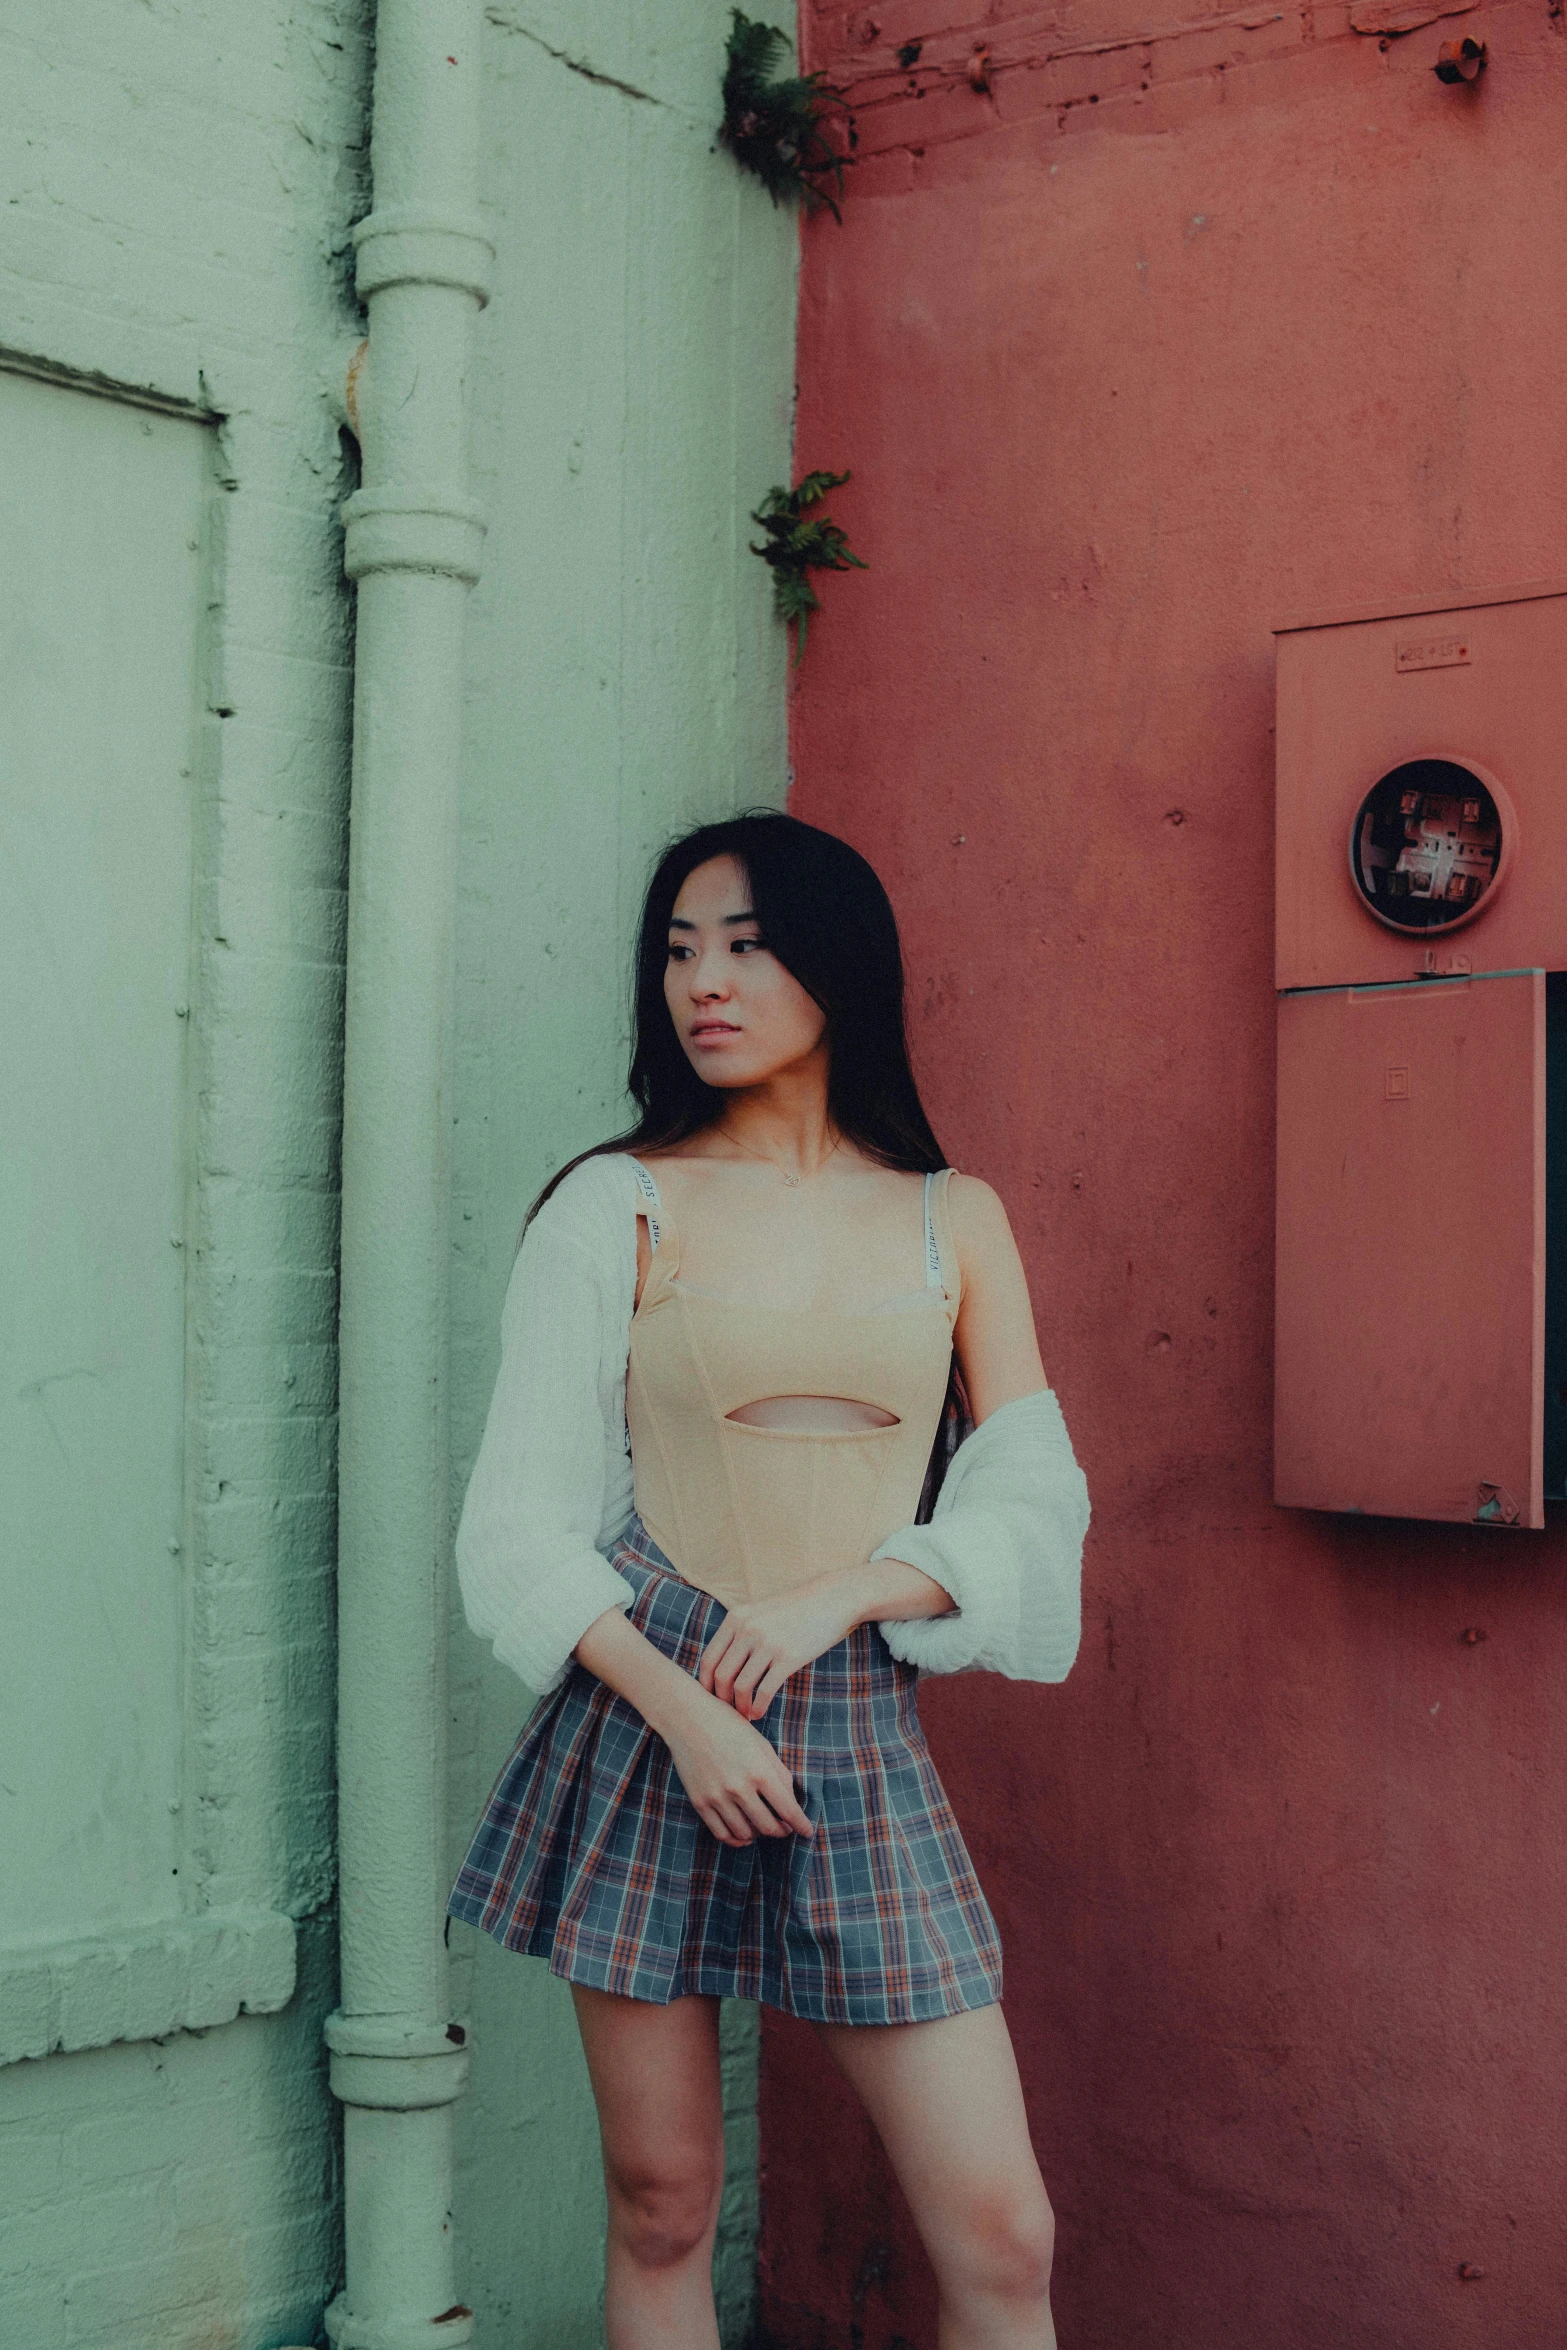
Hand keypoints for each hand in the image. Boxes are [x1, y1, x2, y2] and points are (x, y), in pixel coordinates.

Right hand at [662, 1690, 814, 1846]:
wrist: (688, 1718)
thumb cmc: (730, 1727)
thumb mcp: (762, 1744)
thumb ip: (779, 1774)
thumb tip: (791, 1802)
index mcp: (760, 1771)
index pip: (788, 1810)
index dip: (801, 1826)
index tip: (807, 1832)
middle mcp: (739, 1788)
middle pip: (769, 1827)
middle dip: (782, 1831)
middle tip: (785, 1827)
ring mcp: (717, 1797)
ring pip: (746, 1834)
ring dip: (759, 1834)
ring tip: (763, 1825)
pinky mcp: (700, 1802)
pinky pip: (722, 1834)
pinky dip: (737, 1839)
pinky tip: (745, 1833)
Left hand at [699, 1581, 858, 1720]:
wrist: (830, 1600)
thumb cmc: (793, 1611)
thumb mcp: (759, 1613)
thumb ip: (738, 1633)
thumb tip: (718, 1667)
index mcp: (736, 1618)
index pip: (709, 1658)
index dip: (705, 1683)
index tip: (711, 1698)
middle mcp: (748, 1629)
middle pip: (721, 1675)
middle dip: (721, 1699)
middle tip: (728, 1711)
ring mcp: (768, 1643)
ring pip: (741, 1686)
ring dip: (740, 1707)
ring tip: (745, 1714)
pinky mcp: (788, 1657)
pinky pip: (764, 1690)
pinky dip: (758, 1707)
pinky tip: (759, 1713)